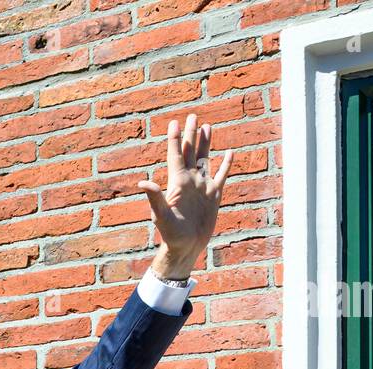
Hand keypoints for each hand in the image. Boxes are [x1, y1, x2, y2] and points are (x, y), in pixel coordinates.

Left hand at [138, 113, 234, 279]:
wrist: (186, 247)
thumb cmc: (170, 234)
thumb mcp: (161, 215)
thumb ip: (154, 198)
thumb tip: (142, 182)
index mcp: (177, 182)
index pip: (176, 155)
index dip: (174, 139)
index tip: (174, 122)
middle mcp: (190, 181)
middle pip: (191, 152)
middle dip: (190, 134)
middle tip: (192, 116)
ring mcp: (202, 187)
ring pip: (205, 159)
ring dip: (206, 143)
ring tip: (206, 127)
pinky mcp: (214, 196)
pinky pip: (221, 176)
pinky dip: (226, 164)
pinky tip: (229, 152)